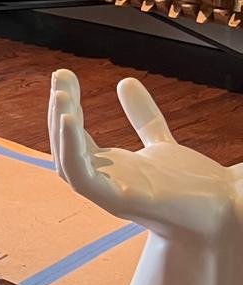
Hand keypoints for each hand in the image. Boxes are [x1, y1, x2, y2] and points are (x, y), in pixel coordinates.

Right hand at [48, 69, 240, 230]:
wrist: (228, 210)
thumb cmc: (197, 187)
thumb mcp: (162, 143)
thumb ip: (142, 117)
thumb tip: (125, 82)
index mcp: (110, 170)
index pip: (76, 138)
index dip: (68, 107)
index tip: (65, 75)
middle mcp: (105, 183)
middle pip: (65, 147)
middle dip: (59, 110)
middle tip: (61, 75)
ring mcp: (109, 194)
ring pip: (67, 163)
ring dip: (59, 129)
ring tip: (60, 95)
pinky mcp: (119, 201)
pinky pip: (82, 177)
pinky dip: (71, 150)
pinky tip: (70, 120)